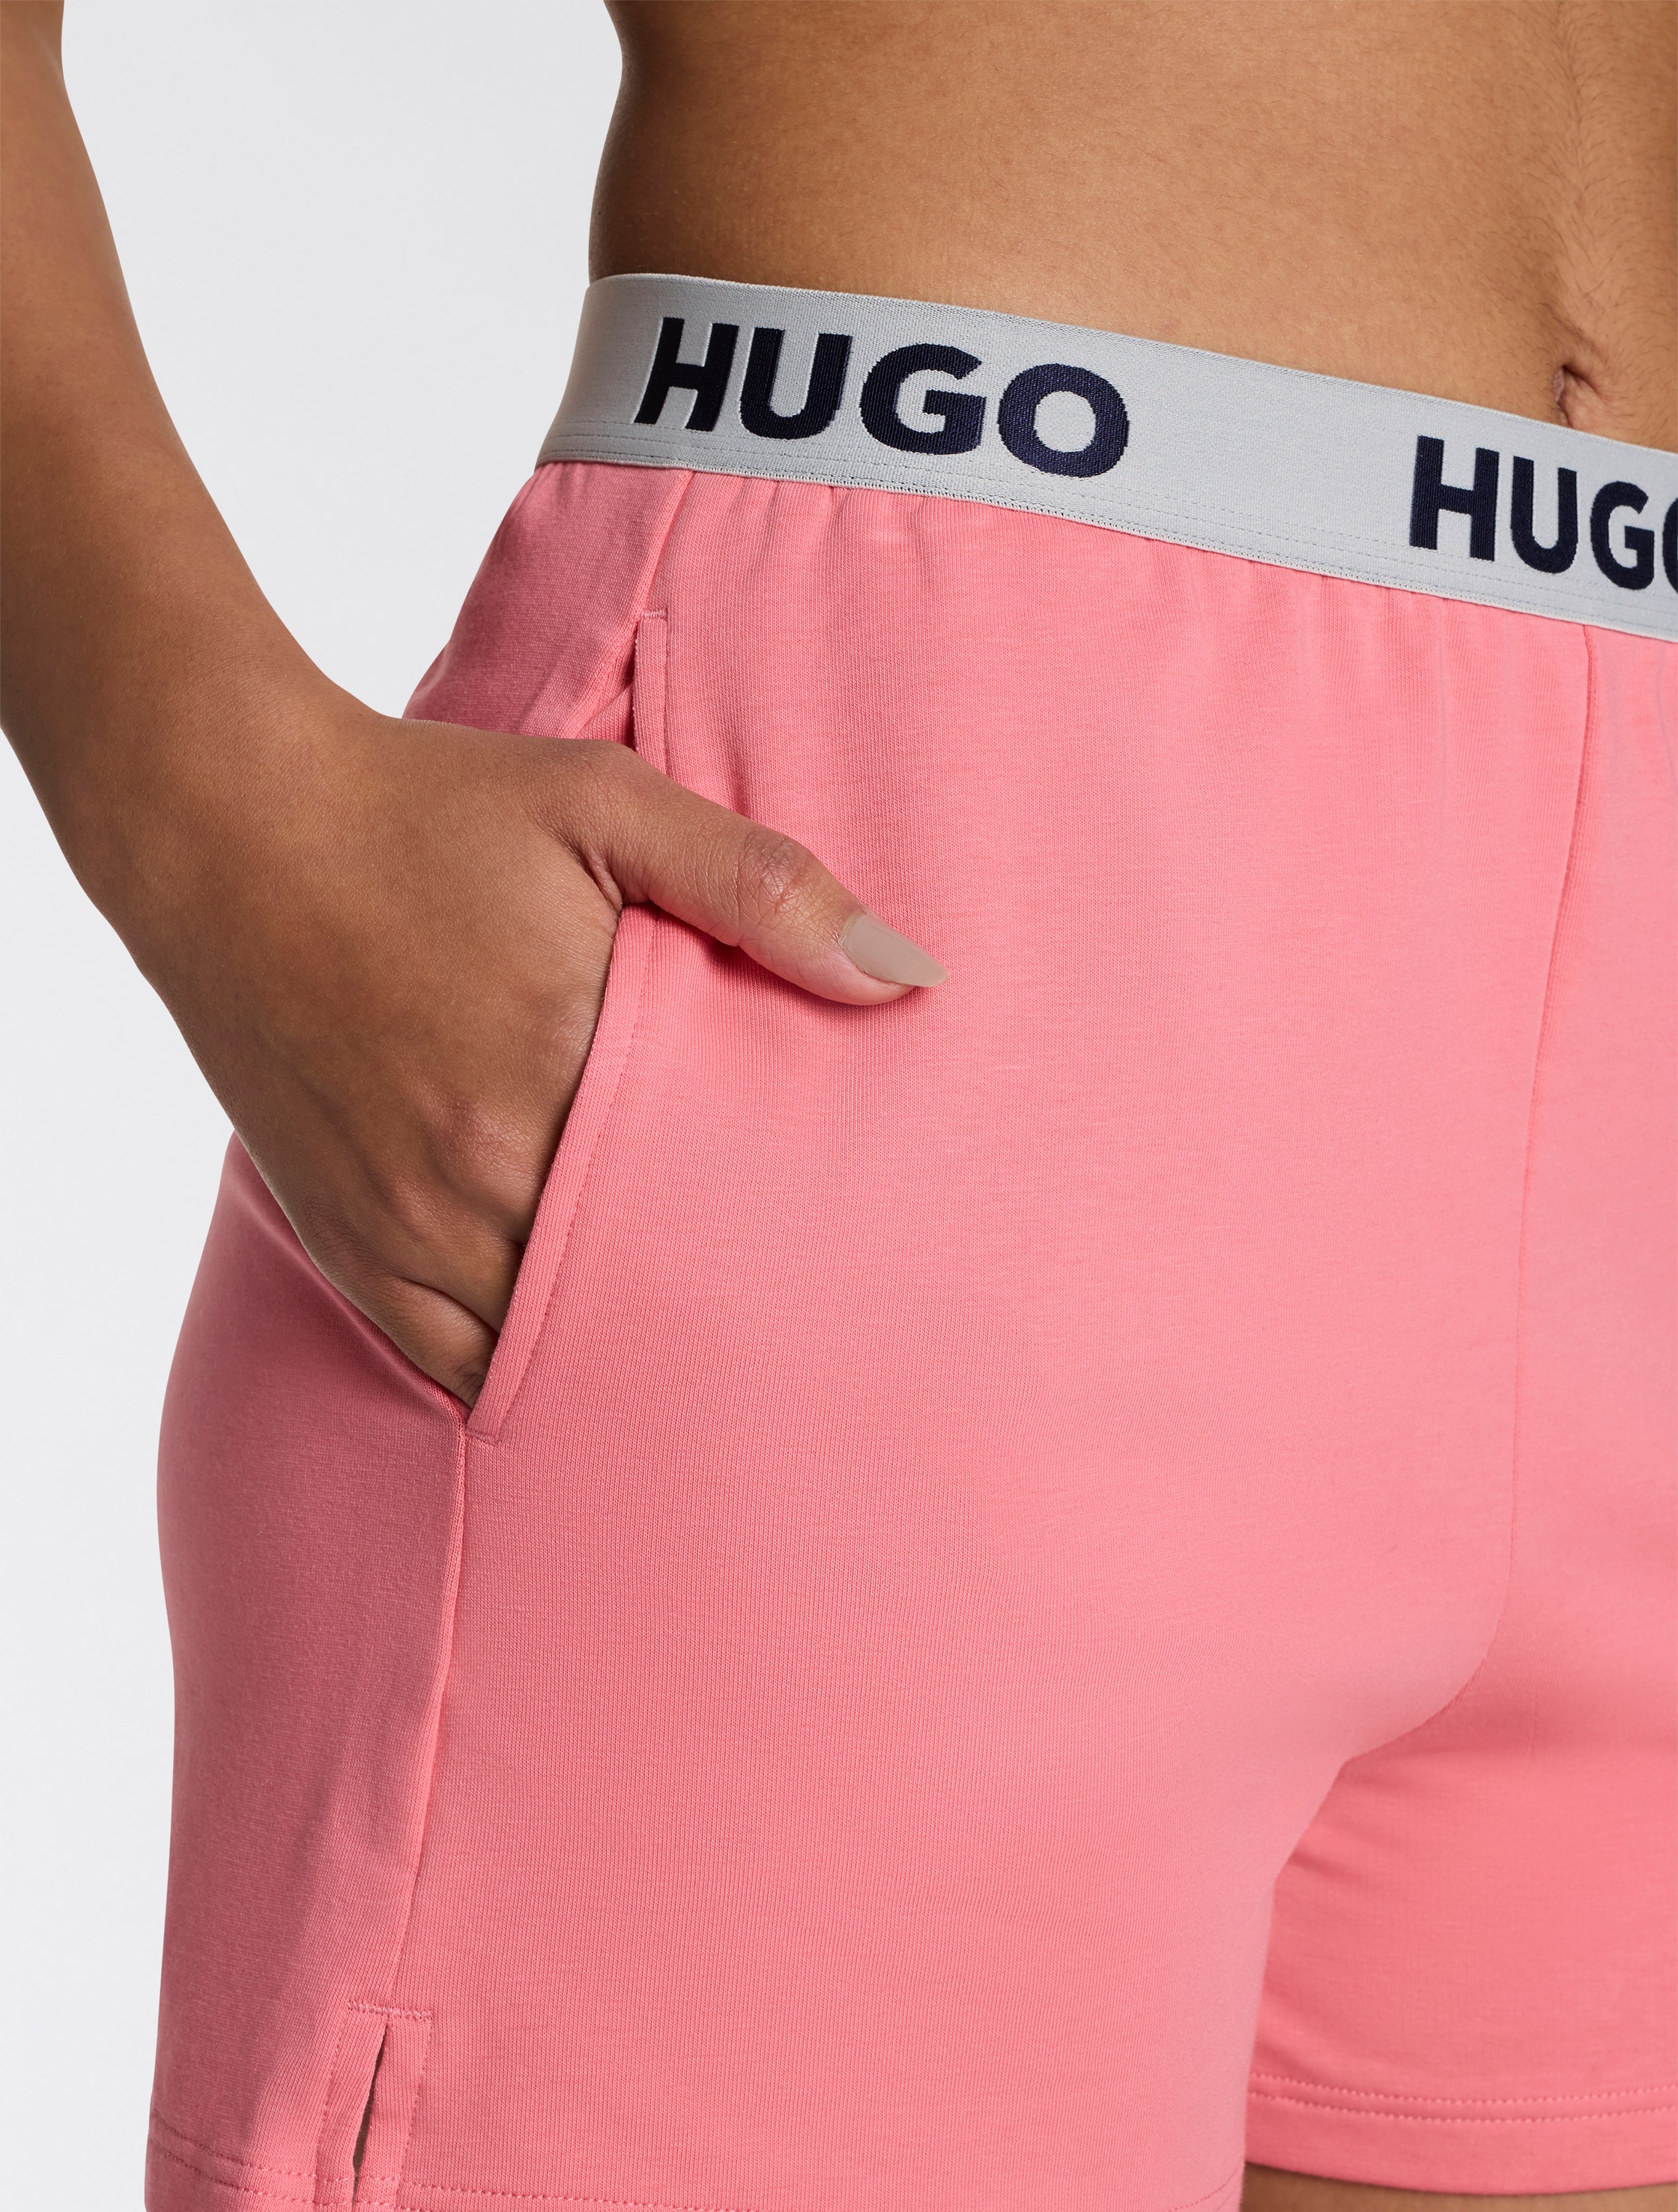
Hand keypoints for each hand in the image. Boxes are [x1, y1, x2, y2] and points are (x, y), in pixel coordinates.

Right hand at [127, 680, 944, 1406]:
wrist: (227, 824)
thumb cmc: (426, 806)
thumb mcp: (602, 804)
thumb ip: (755, 885)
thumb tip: (901, 972)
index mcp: (560, 1062)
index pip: (708, 1202)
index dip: (776, 1240)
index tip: (842, 1266)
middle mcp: (479, 1164)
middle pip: (633, 1289)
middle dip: (710, 1314)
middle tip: (799, 1350)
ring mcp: (405, 1216)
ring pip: (543, 1345)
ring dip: (618, 1355)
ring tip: (707, 1379)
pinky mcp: (346, 1238)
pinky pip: (449, 1355)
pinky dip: (518, 1372)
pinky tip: (579, 1377)